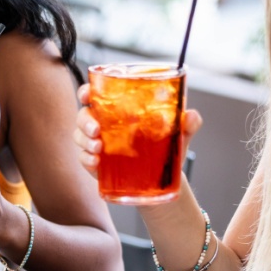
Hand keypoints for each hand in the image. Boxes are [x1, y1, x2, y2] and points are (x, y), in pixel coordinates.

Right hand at [74, 84, 202, 178]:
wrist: (162, 179)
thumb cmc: (165, 149)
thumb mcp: (178, 134)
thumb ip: (187, 123)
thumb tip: (191, 115)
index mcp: (118, 110)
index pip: (95, 95)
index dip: (87, 91)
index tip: (87, 94)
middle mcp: (104, 124)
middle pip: (83, 115)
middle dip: (85, 121)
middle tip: (96, 130)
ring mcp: (97, 144)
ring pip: (79, 136)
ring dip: (84, 141)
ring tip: (98, 148)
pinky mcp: (95, 164)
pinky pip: (83, 158)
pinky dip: (86, 159)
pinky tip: (95, 162)